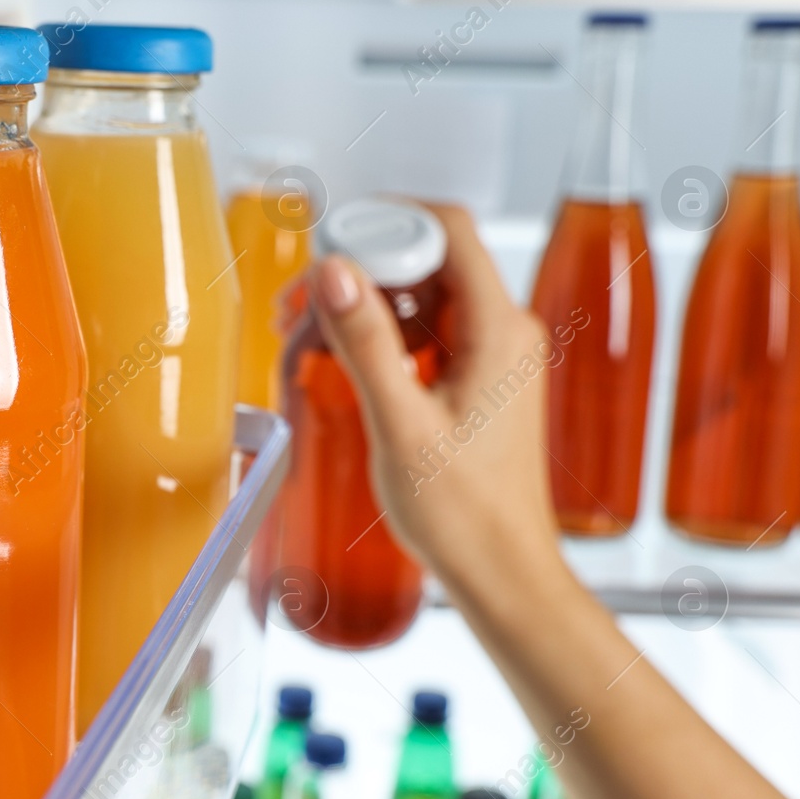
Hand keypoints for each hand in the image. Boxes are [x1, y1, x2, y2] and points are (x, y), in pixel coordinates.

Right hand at [308, 201, 560, 590]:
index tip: (326, 252)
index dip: (382, 224)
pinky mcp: (477, 381)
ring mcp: (492, 355)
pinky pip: (423, 335)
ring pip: (418, 299)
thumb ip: (366, 342)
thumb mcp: (400, 424)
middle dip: (356, 274)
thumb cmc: (465, 515)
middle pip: (424, 260)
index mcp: (498, 328)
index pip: (445, 229)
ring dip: (360, 310)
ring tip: (304, 346)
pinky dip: (378, 341)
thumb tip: (335, 271)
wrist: (503, 574)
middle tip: (296, 310)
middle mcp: (502, 330)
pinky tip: (339, 368)